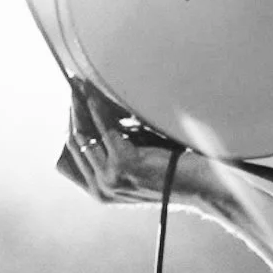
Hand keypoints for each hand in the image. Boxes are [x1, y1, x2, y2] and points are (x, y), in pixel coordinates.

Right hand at [57, 79, 187, 208]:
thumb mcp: (138, 161)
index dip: (69, 125)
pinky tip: (97, 90)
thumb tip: (97, 111)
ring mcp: (110, 179)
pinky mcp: (123, 165)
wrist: (202, 185)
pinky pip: (104, 128)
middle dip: (72, 110)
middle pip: (74, 142)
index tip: (72, 101)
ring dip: (80, 104)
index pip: (71, 157)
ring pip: (83, 134)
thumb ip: (116, 148)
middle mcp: (101, 189)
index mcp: (102, 192)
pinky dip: (98, 107)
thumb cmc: (174, 168)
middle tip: (73, 83)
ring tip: (80, 81)